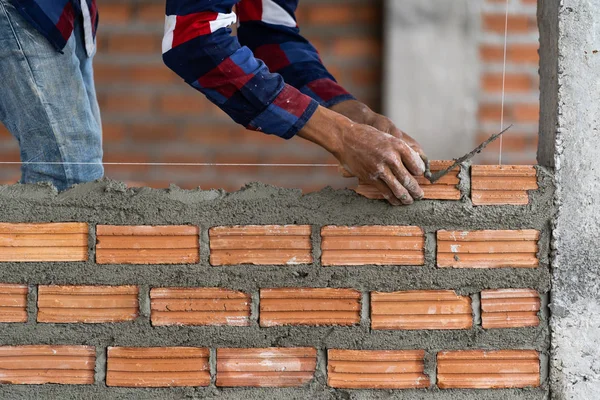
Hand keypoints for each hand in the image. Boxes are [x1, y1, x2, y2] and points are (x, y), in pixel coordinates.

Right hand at [297, 106, 425, 204]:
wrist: (346, 139)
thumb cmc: (367, 136)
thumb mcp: (388, 137)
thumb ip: (400, 150)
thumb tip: (413, 164)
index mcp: (398, 146)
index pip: (417, 165)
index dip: (420, 173)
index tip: (420, 176)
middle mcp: (391, 157)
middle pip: (409, 180)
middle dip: (416, 191)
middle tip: (419, 195)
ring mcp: (380, 169)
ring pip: (399, 189)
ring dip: (407, 198)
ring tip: (410, 201)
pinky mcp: (370, 177)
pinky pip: (386, 192)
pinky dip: (393, 199)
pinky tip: (397, 202)